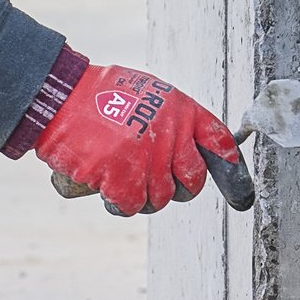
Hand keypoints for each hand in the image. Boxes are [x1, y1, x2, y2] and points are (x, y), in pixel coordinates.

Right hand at [35, 62, 252, 215]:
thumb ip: (172, 121)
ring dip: (142, 195)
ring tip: (122, 176)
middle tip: (157, 180)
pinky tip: (107, 186)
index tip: (238, 190)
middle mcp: (170, 135)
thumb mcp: (148, 94)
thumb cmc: (101, 95)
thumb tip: (189, 149)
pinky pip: (130, 205)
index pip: (220, 142)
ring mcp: (146, 159)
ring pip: (159, 199)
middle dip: (179, 188)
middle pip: (192, 182)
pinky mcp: (121, 178)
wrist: (60, 98)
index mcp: (181, 110)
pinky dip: (118, 202)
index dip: (230, 168)